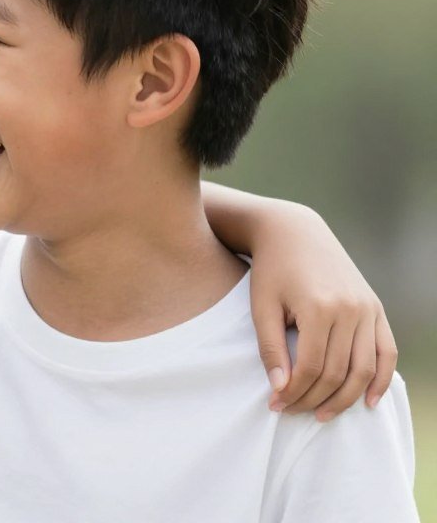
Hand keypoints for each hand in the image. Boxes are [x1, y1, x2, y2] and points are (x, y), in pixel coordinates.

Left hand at [248, 204, 396, 421]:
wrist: (294, 233)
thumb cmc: (271, 271)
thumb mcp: (262, 307)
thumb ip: (271, 349)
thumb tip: (280, 389)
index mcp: (320, 307)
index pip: (312, 367)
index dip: (294, 392)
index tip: (275, 405)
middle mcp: (351, 309)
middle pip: (339, 372)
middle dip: (315, 398)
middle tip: (293, 412)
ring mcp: (368, 309)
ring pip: (365, 368)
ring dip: (346, 398)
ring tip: (322, 415)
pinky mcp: (376, 308)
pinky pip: (386, 352)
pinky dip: (381, 379)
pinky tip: (367, 402)